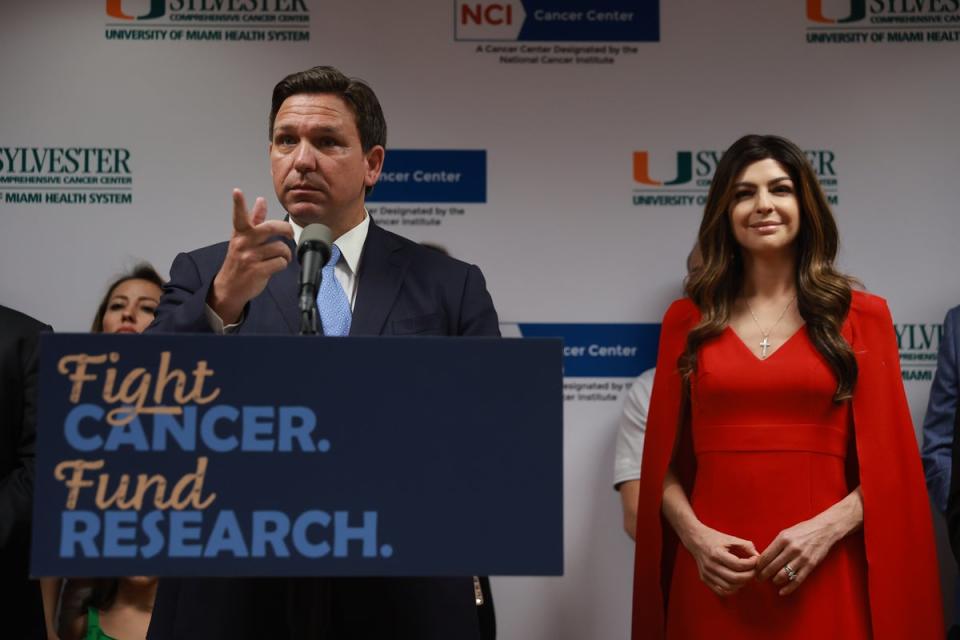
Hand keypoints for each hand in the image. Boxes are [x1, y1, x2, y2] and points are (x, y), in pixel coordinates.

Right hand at [208, 189, 293, 323]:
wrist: (230, 288)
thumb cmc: (238, 261)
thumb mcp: (242, 239)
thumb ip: (253, 220)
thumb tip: (261, 201)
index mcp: (240, 234)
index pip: (239, 216)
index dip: (238, 204)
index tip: (237, 191)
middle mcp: (244, 243)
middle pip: (271, 228)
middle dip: (286, 229)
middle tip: (290, 234)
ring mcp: (250, 257)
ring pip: (280, 248)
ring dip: (286, 253)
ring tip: (282, 257)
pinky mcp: (258, 271)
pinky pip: (281, 262)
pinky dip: (283, 264)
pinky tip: (278, 265)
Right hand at [684, 524, 758, 596]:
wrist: (695, 540)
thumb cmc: (714, 538)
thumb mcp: (730, 538)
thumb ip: (746, 546)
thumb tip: (758, 557)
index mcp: (716, 553)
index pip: (738, 564)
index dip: (751, 564)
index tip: (755, 559)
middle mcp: (711, 565)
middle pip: (735, 578)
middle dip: (749, 575)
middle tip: (754, 570)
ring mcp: (707, 574)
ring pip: (730, 587)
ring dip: (742, 583)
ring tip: (746, 575)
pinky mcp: (705, 579)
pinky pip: (721, 591)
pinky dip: (732, 589)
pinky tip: (736, 582)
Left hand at [756, 515, 840, 595]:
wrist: (823, 530)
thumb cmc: (802, 530)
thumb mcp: (785, 533)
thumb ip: (775, 545)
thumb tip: (763, 559)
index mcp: (783, 539)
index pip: (766, 556)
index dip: (758, 566)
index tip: (755, 570)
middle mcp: (792, 549)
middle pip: (772, 567)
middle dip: (763, 575)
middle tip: (759, 579)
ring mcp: (802, 558)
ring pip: (783, 575)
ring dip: (775, 581)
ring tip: (771, 581)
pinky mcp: (810, 565)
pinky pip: (797, 580)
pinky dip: (788, 588)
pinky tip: (782, 591)